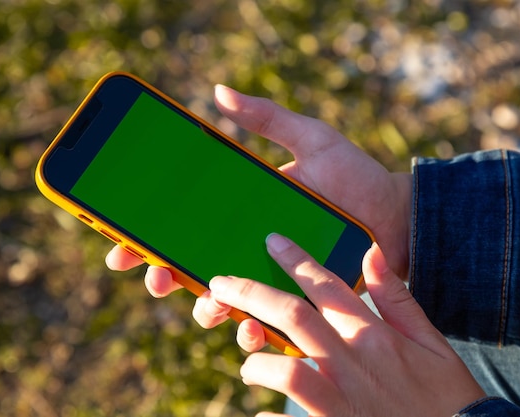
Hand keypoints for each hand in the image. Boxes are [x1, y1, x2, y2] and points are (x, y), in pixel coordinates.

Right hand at [106, 86, 411, 340]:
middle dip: (163, 274)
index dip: (147, 235)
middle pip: (191, 267)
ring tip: (206, 300)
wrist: (398, 217)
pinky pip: (265, 324)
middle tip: (154, 272)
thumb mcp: (311, 140)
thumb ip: (268, 119)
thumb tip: (220, 91)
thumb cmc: (356, 178)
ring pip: (221, 303)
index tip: (120, 240)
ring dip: (203, 309)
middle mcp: (249, 248)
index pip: (184, 225)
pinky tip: (250, 326)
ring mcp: (270, 278)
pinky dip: (250, 331)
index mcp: (242, 212)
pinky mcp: (296, 304)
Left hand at [207, 234, 484, 416]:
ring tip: (249, 354)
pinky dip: (268, 409)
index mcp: (374, 335)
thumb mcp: (432, 342)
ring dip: (257, 355)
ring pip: (285, 364)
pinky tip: (259, 401)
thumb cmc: (446, 396)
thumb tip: (372, 252)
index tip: (271, 240)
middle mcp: (353, 361)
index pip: (326, 286)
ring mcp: (340, 398)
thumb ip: (397, 298)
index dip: (294, 259)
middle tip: (220, 283)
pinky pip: (288, 415)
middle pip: (292, 315)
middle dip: (251, 294)